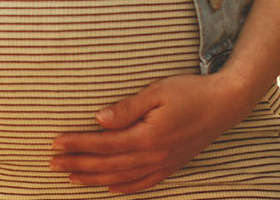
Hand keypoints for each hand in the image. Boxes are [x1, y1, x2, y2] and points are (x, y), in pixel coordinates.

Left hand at [48, 73, 259, 193]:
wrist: (227, 103)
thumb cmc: (191, 92)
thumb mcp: (158, 92)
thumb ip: (128, 108)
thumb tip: (99, 119)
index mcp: (147, 137)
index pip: (103, 144)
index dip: (77, 144)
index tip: (55, 143)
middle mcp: (154, 155)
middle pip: (107, 164)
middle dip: (77, 164)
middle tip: (52, 164)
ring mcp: (164, 163)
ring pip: (122, 177)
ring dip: (94, 179)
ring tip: (71, 178)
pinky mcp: (173, 164)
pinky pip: (145, 183)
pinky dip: (125, 188)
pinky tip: (110, 188)